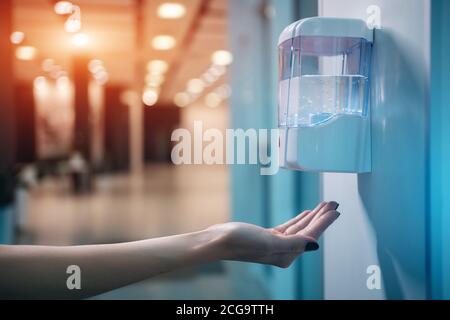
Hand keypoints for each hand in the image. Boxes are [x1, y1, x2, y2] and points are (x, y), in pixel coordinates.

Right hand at [210, 201, 339, 267]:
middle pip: (308, 231)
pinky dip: (299, 219)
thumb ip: (293, 243)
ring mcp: (276, 244)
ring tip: (324, 205)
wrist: (217, 241)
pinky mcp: (268, 237)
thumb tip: (314, 245)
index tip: (336, 210)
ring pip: (300, 228)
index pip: (311, 235)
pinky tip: (306, 213)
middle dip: (321, 217)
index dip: (324, 222)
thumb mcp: (269, 242)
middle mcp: (284, 251)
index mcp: (287, 255)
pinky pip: (289, 227)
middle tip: (333, 204)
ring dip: (312, 216)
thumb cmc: (240, 242)